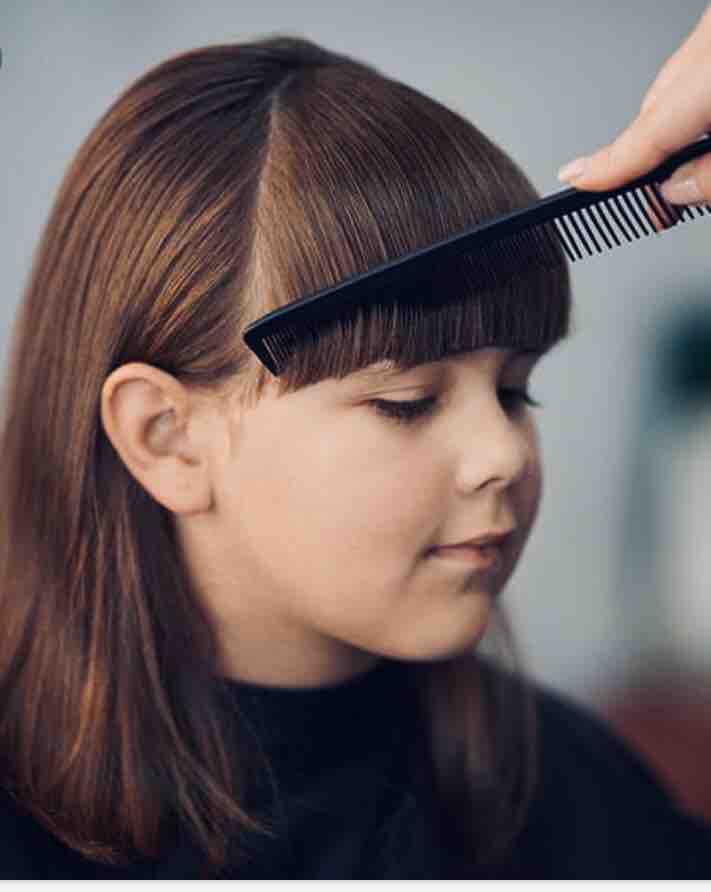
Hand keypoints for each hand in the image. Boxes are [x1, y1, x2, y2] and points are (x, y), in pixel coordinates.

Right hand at [557, 3, 710, 206]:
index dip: (605, 166)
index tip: (573, 181)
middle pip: (654, 110)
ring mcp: (710, 32)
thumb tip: (676, 191)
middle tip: (651, 205)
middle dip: (645, 156)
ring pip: (674, 86)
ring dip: (671, 126)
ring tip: (682, 169)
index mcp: (705, 78)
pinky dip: (692, 95)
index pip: (642, 134)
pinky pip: (694, 66)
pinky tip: (699, 116)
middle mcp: (704, 46)